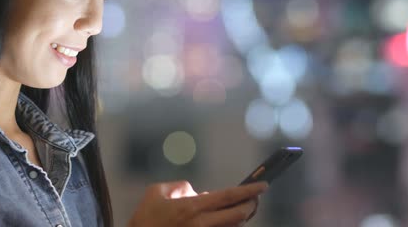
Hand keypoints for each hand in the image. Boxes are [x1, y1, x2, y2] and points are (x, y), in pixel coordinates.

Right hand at [127, 181, 267, 226]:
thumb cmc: (144, 219)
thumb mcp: (156, 193)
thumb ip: (180, 186)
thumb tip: (198, 192)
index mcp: (192, 208)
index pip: (229, 197)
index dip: (249, 191)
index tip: (263, 185)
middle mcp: (201, 225)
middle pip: (239, 216)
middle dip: (251, 206)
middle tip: (254, 199)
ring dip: (239, 218)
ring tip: (239, 208)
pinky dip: (226, 226)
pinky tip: (223, 220)